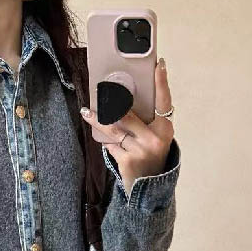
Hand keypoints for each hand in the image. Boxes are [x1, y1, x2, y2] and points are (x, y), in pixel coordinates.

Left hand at [81, 57, 174, 197]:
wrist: (150, 186)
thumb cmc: (151, 155)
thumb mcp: (156, 137)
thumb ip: (147, 120)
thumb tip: (125, 99)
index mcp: (165, 129)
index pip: (164, 101)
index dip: (162, 82)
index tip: (159, 65)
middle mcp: (155, 138)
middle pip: (127, 114)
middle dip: (111, 105)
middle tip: (99, 93)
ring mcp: (141, 150)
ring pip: (115, 129)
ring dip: (98, 120)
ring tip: (87, 112)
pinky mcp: (128, 160)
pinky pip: (111, 145)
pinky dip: (106, 141)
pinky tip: (101, 137)